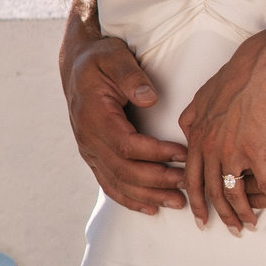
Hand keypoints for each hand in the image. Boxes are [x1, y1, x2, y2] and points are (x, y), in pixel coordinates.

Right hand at [61, 30, 186, 213]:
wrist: (76, 65)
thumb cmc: (100, 58)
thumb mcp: (114, 57)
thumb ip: (131, 76)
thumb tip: (149, 99)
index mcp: (94, 117)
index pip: (127, 145)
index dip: (155, 153)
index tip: (184, 154)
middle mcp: (88, 140)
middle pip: (124, 170)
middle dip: (158, 180)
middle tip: (188, 184)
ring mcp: (89, 152)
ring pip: (118, 183)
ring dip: (149, 196)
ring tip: (178, 202)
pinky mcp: (93, 157)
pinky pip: (110, 184)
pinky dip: (130, 199)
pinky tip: (151, 208)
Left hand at [178, 37, 265, 234]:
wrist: (257, 70)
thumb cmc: (233, 79)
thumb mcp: (202, 97)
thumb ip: (192, 118)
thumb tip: (187, 130)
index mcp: (197, 138)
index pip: (192, 178)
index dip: (197, 201)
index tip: (200, 218)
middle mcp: (210, 149)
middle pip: (212, 192)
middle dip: (220, 216)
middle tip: (230, 230)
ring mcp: (231, 151)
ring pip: (234, 192)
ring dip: (243, 213)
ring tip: (252, 225)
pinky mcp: (255, 150)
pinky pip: (264, 182)